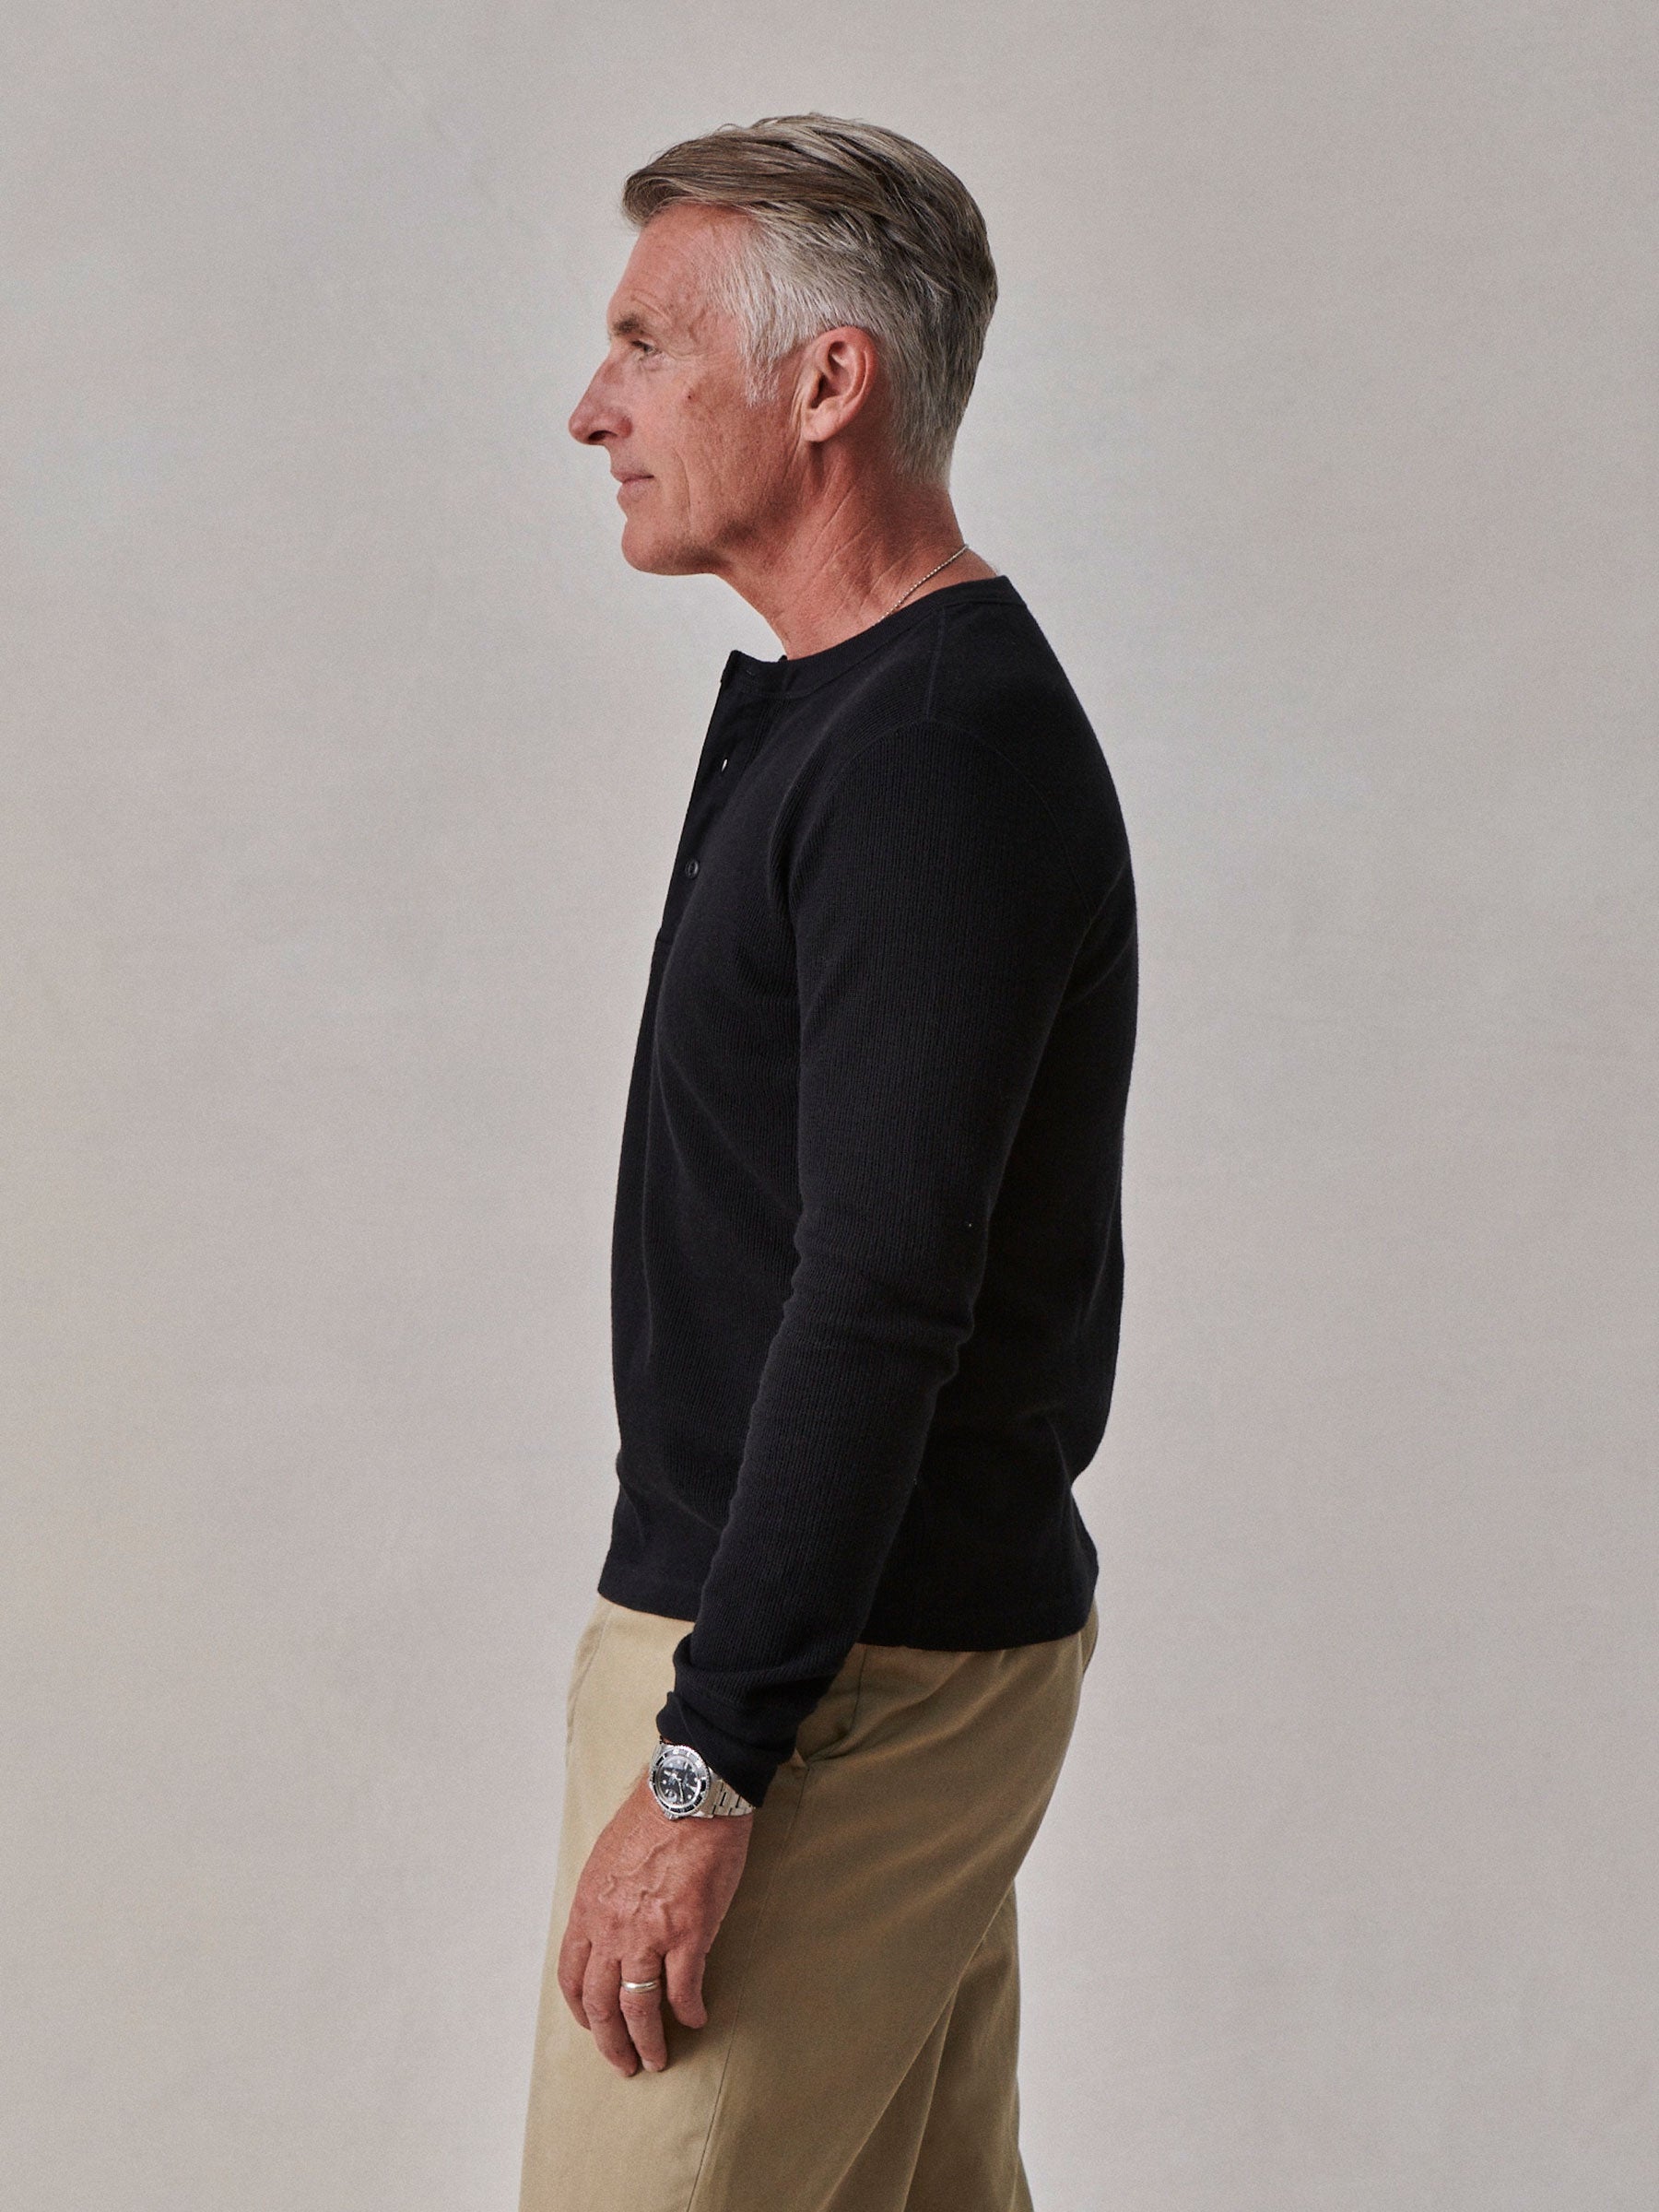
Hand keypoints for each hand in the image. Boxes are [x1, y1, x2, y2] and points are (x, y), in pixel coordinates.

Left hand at [557, 1766, 753, 2075]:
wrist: (689, 1794)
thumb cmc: (653, 1816)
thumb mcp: (608, 1856)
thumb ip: (605, 1896)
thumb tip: (610, 1922)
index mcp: (589, 1908)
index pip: (572, 1975)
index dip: (580, 2009)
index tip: (593, 2025)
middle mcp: (612, 1928)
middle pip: (600, 2003)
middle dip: (610, 2041)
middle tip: (625, 2064)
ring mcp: (649, 1934)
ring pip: (638, 2007)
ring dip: (647, 2040)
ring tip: (657, 2058)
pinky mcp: (689, 1933)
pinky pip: (684, 1989)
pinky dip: (690, 2010)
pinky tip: (696, 2018)